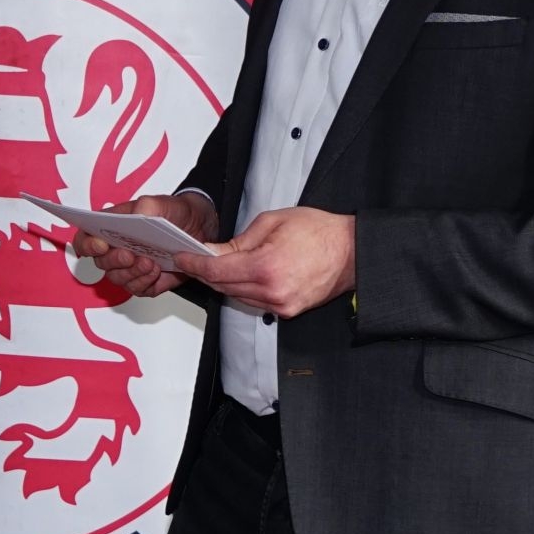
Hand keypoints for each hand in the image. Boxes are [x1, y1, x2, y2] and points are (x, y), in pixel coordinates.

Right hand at [72, 192, 218, 297]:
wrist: (196, 227)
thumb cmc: (172, 213)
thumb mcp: (161, 202)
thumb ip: (146, 206)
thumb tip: (137, 216)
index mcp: (111, 228)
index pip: (86, 238)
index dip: (87, 244)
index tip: (100, 244)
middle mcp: (116, 250)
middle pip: (101, 263)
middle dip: (114, 260)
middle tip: (129, 255)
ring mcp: (129, 268)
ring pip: (119, 279)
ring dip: (132, 272)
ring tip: (149, 262)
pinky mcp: (144, 282)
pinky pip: (138, 289)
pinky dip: (145, 282)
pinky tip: (157, 272)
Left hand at [175, 207, 355, 318]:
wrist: (351, 252)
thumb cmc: (319, 231)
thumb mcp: (273, 222)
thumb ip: (240, 240)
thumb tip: (217, 252)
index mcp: (265, 266)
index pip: (216, 271)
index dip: (194, 264)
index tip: (182, 258)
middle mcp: (271, 292)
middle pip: (223, 287)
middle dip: (205, 273)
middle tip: (192, 260)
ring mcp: (280, 305)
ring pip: (237, 296)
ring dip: (223, 283)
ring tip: (214, 266)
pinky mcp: (288, 311)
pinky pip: (255, 302)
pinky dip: (243, 290)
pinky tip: (240, 276)